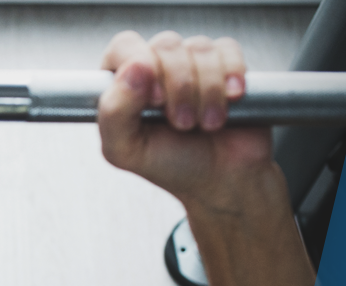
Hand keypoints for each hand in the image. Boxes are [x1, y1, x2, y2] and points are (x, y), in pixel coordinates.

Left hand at [97, 31, 276, 208]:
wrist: (220, 181)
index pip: (124, 47)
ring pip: (199, 48)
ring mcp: (191, 63)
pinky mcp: (225, 64)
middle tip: (182, 123)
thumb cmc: (169, 166)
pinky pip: (228, 50)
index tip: (155, 101)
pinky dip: (231, 76)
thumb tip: (133, 69)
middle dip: (179, 87)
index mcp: (124, 83)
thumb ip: (113, 112)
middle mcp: (156, 68)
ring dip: (207, 90)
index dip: (140, 66)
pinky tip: (231, 100)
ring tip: (207, 123)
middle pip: (165, 45)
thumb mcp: (125, 151)